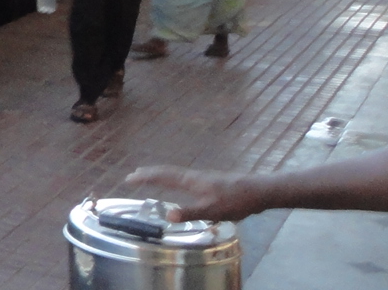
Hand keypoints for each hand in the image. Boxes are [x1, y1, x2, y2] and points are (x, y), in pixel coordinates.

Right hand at [122, 165, 264, 221]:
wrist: (258, 191)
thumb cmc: (235, 201)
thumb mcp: (212, 210)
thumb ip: (190, 212)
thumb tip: (167, 215)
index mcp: (190, 181)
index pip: (163, 177)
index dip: (146, 178)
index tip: (129, 178)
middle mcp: (193, 176)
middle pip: (167, 172)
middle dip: (149, 173)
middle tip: (133, 175)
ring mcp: (202, 178)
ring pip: (175, 173)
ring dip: (160, 174)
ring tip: (151, 176)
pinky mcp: (209, 182)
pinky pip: (183, 177)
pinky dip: (172, 177)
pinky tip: (179, 184)